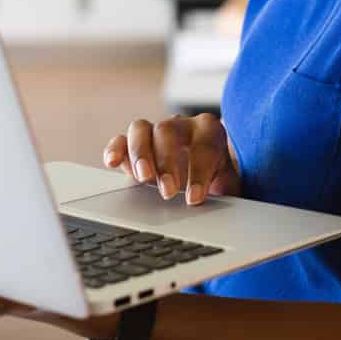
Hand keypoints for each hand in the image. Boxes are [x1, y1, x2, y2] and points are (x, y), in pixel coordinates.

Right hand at [104, 113, 240, 204]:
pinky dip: (115, 149)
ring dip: (140, 154)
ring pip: (141, 129)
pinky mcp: (133, 145)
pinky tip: (112, 163)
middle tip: (168, 192)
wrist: (205, 176)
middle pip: (168, 131)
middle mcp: (180, 125)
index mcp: (209, 131)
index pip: (205, 144)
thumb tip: (224, 213)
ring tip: (143, 179)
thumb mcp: (228, 187)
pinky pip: (120, 140)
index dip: (199, 171)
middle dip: (167, 162)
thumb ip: (226, 195)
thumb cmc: (217, 181)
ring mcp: (154, 132)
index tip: (195, 198)